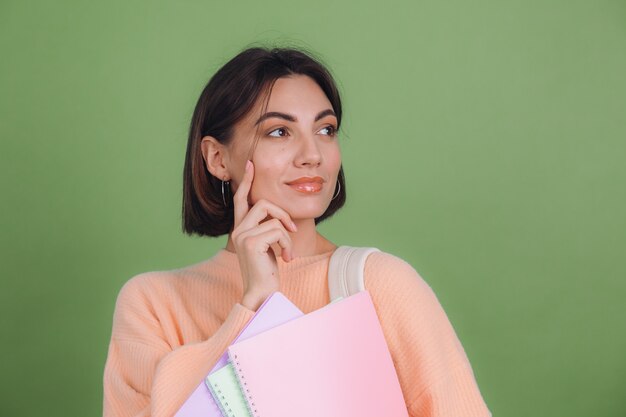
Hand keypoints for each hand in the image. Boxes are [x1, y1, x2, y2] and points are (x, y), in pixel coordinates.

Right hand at [232, 160, 297, 310]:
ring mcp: (242, 236)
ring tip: (288, 252)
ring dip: (287, 234)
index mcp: (240, 229)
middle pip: (261, 203)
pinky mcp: (250, 243)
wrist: (262, 294)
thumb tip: (279, 216)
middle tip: (293, 229)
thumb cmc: (268, 272)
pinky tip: (286, 258)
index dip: (247, 182)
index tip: (252, 165)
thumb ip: (268, 229)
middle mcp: (237, 230)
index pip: (241, 199)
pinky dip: (287, 243)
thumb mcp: (269, 246)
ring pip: (272, 217)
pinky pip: (277, 230)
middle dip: (282, 213)